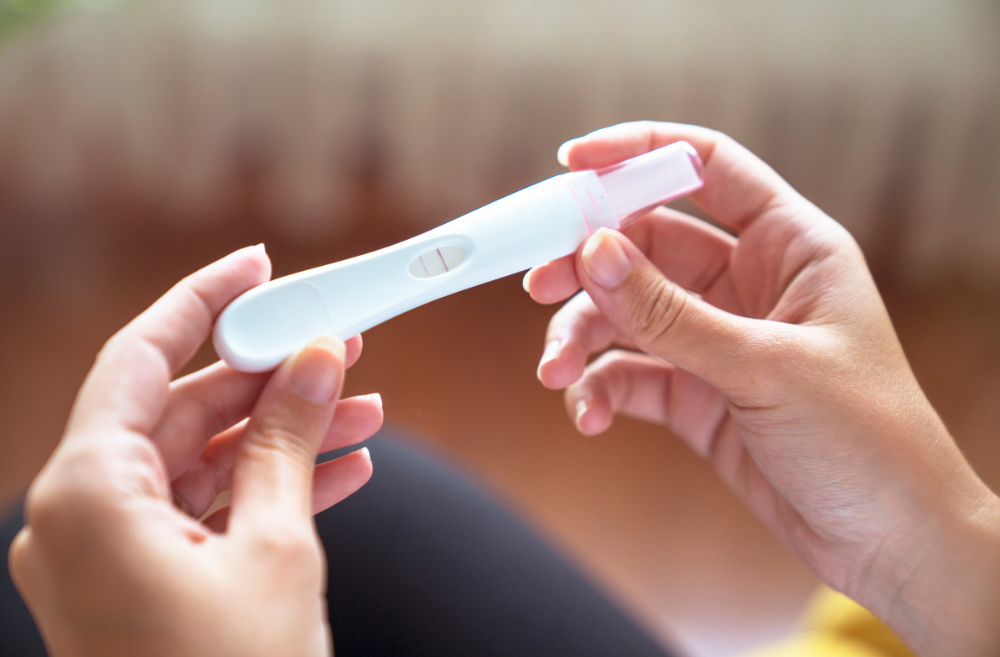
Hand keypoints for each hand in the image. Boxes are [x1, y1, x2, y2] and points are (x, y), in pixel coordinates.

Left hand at [8, 246, 382, 656]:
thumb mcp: (276, 548)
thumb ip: (290, 440)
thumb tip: (317, 358)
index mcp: (86, 496)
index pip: (141, 359)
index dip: (203, 301)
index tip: (259, 264)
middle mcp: (78, 517)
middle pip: (178, 409)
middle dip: (268, 379)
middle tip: (340, 346)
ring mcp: (106, 555)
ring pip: (199, 461)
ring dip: (281, 435)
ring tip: (363, 409)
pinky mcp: (138, 585)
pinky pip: (203, 512)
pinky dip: (267, 487)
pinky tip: (342, 469)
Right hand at [526, 122, 999, 655]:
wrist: (890, 543)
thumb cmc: (868, 442)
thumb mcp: (765, 369)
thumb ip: (671, 313)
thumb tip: (594, 250)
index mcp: (791, 247)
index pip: (707, 167)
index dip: (639, 152)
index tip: (572, 163)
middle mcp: (750, 284)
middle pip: (647, 243)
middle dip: (588, 263)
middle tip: (538, 284)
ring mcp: (718, 341)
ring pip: (627, 313)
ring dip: (582, 337)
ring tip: (556, 374)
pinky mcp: (697, 395)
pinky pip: (630, 374)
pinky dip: (600, 390)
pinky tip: (589, 416)